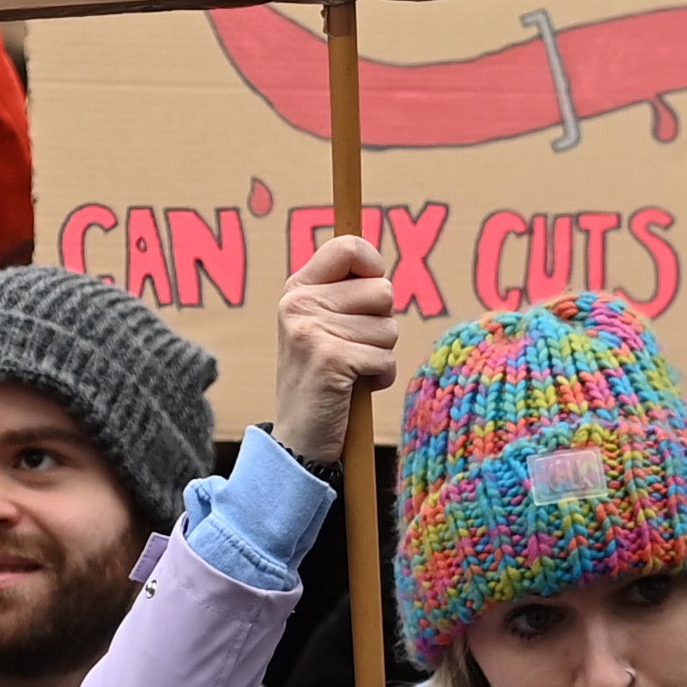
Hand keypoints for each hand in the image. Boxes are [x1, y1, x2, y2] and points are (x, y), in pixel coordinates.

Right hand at [269, 229, 399, 465]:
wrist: (298, 438)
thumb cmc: (324, 379)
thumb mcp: (324, 325)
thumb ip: (346, 294)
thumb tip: (377, 267)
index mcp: (299, 288)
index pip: (349, 247)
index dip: (373, 268)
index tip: (368, 299)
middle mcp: (299, 303)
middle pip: (382, 291)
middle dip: (381, 326)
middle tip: (352, 350)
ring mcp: (311, 330)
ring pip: (389, 328)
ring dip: (380, 355)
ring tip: (351, 371)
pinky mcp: (329, 359)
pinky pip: (385, 358)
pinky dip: (380, 378)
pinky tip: (353, 389)